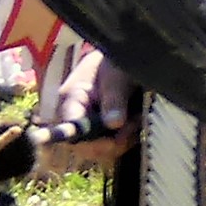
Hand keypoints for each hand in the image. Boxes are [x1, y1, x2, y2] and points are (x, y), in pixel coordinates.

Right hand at [27, 43, 133, 172]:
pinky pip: (108, 147)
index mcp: (71, 99)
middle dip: (110, 143)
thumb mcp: (118, 77)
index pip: (70, 129)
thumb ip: (114, 98)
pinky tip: (134, 126)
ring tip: (135, 122)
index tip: (115, 140)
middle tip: (132, 127)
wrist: (127, 55)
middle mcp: (73, 115)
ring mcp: (86, 124)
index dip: (90, 140)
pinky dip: (124, 141)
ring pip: (98, 149)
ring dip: (121, 142)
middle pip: (82, 146)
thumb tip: (113, 124)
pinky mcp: (99, 129)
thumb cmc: (117, 62)